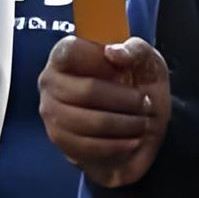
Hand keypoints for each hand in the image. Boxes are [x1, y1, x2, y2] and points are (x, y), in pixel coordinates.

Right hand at [41, 33, 170, 187]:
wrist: (138, 121)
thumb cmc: (138, 83)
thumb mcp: (147, 61)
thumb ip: (136, 50)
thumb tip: (113, 52)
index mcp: (67, 53)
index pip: (69, 52)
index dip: (99, 62)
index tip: (124, 72)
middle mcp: (51, 81)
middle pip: (85, 92)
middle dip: (122, 100)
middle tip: (145, 103)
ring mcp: (51, 112)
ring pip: (85, 122)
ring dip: (122, 125)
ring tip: (142, 123)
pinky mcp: (59, 140)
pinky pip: (85, 147)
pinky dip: (114, 145)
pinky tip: (132, 141)